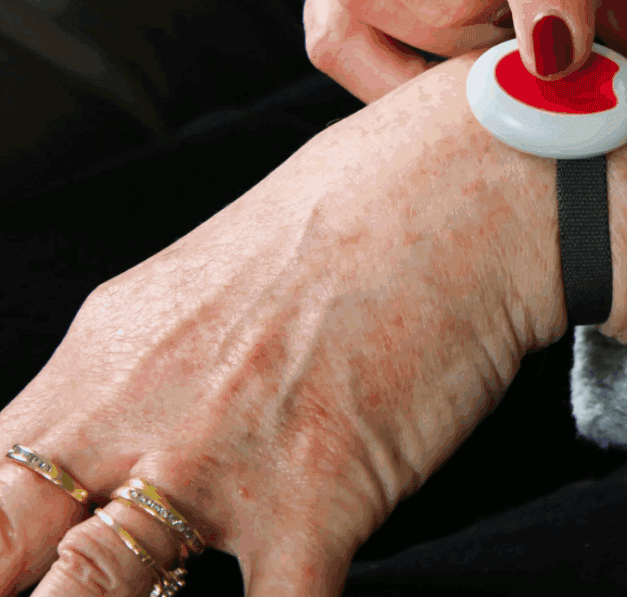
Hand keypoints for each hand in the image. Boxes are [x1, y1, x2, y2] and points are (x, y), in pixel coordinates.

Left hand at [0, 53, 626, 596]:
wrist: (468, 181)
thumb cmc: (362, 209)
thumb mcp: (215, 278)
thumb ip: (152, 371)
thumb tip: (128, 449)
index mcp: (108, 348)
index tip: (25, 557)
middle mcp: (138, 407)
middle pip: (2, 547)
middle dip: (25, 580)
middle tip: (57, 588)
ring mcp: (217, 458)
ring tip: (164, 593)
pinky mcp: (315, 496)